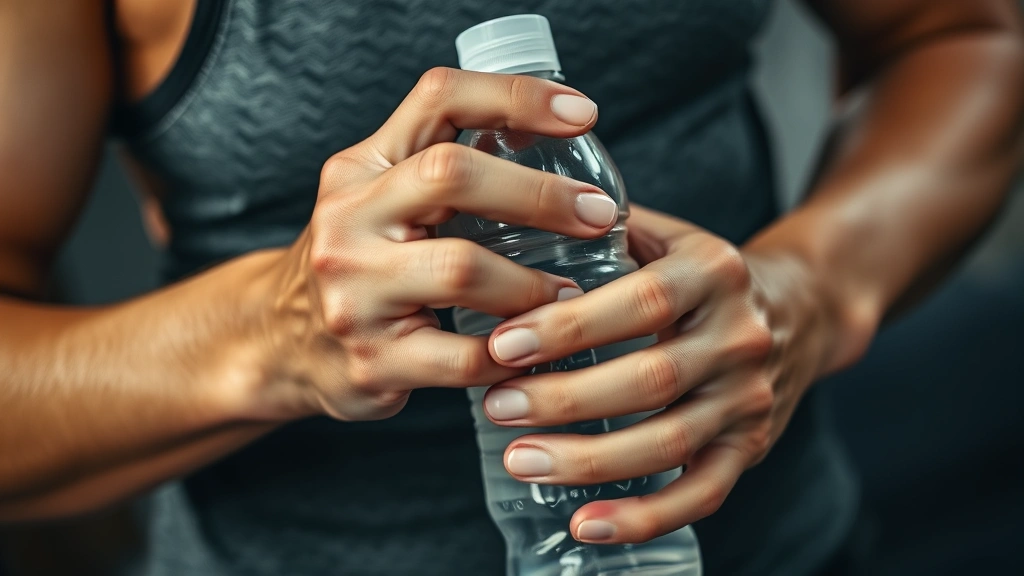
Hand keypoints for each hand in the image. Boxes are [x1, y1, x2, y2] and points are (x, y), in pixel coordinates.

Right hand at [252, 68, 617, 420]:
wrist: (281, 342)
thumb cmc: (360, 263)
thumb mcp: (379, 199)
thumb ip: (444, 169)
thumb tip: (554, 143)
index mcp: (362, 167)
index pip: (439, 99)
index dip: (516, 96)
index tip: (583, 113)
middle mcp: (349, 218)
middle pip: (451, 174)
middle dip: (540, 193)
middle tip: (597, 214)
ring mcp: (353, 291)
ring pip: (462, 269)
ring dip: (534, 284)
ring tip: (571, 295)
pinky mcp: (371, 360)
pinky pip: (464, 358)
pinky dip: (513, 356)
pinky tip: (534, 352)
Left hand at [480, 204, 843, 542]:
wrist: (804, 308)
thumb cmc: (706, 273)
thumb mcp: (671, 234)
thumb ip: (606, 228)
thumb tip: (516, 218)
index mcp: (714, 272)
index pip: (640, 302)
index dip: (569, 327)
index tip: (503, 344)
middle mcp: (739, 336)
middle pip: (650, 380)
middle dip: (564, 399)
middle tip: (497, 405)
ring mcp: (750, 398)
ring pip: (669, 442)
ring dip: (588, 460)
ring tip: (520, 460)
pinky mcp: (753, 446)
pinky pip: (701, 494)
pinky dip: (643, 517)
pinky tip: (585, 524)